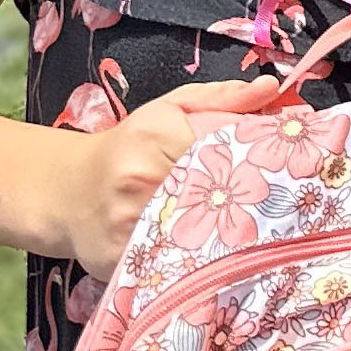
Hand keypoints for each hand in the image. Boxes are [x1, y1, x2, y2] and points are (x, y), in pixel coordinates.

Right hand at [49, 78, 278, 277]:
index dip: (257, 162)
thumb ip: (223, 98)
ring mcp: (127, 224)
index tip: (284, 170)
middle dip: (247, 200)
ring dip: (227, 234)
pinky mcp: (121, 261)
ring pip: (198, 234)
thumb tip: (272, 87)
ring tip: (251, 230)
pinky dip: (197, 259)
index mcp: (155, 136)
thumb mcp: (171, 109)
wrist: (66, 191)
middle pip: (215, 194)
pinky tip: (213, 255)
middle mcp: (138, 180)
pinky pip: (174, 263)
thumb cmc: (128, 146)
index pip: (224, 150)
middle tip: (277, 205)